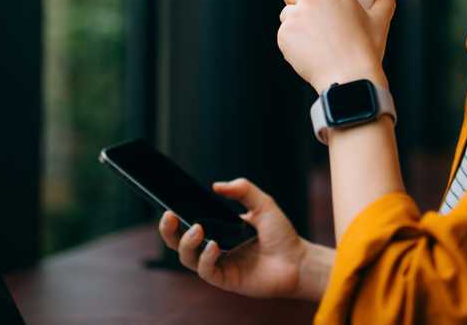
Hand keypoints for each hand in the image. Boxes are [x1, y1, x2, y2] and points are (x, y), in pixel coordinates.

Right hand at [157, 177, 307, 299]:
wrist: (298, 261)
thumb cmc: (281, 234)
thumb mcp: (263, 204)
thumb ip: (243, 190)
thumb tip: (216, 186)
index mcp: (219, 231)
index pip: (189, 225)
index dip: (175, 217)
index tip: (169, 204)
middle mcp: (215, 249)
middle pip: (179, 243)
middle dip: (168, 231)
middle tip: (169, 215)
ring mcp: (219, 265)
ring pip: (188, 258)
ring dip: (187, 243)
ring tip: (197, 229)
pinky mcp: (226, 280)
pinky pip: (206, 271)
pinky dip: (206, 257)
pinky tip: (214, 245)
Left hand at [278, 0, 395, 92]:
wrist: (349, 78)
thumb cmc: (366, 49)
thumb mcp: (381, 20)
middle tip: (309, 9)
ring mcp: (294, 16)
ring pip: (285, 12)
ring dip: (294, 19)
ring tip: (312, 33)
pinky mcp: (284, 36)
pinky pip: (284, 32)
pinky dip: (293, 39)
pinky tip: (308, 49)